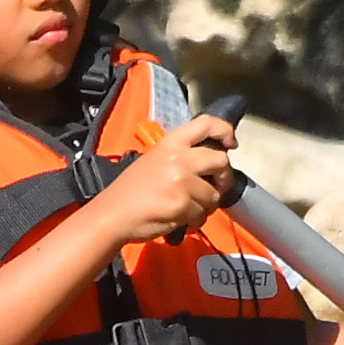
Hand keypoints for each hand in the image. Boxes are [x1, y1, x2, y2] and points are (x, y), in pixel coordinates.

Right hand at [97, 114, 233, 245]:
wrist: (112, 214)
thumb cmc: (130, 191)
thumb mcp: (153, 160)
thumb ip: (181, 157)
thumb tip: (209, 165)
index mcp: (170, 143)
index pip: (206, 123)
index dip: (225, 131)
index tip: (231, 143)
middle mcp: (178, 158)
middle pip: (221, 160)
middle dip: (224, 177)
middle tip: (216, 187)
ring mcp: (182, 181)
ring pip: (214, 194)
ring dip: (206, 205)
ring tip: (187, 209)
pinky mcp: (183, 204)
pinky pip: (203, 213)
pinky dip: (195, 220)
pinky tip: (180, 219)